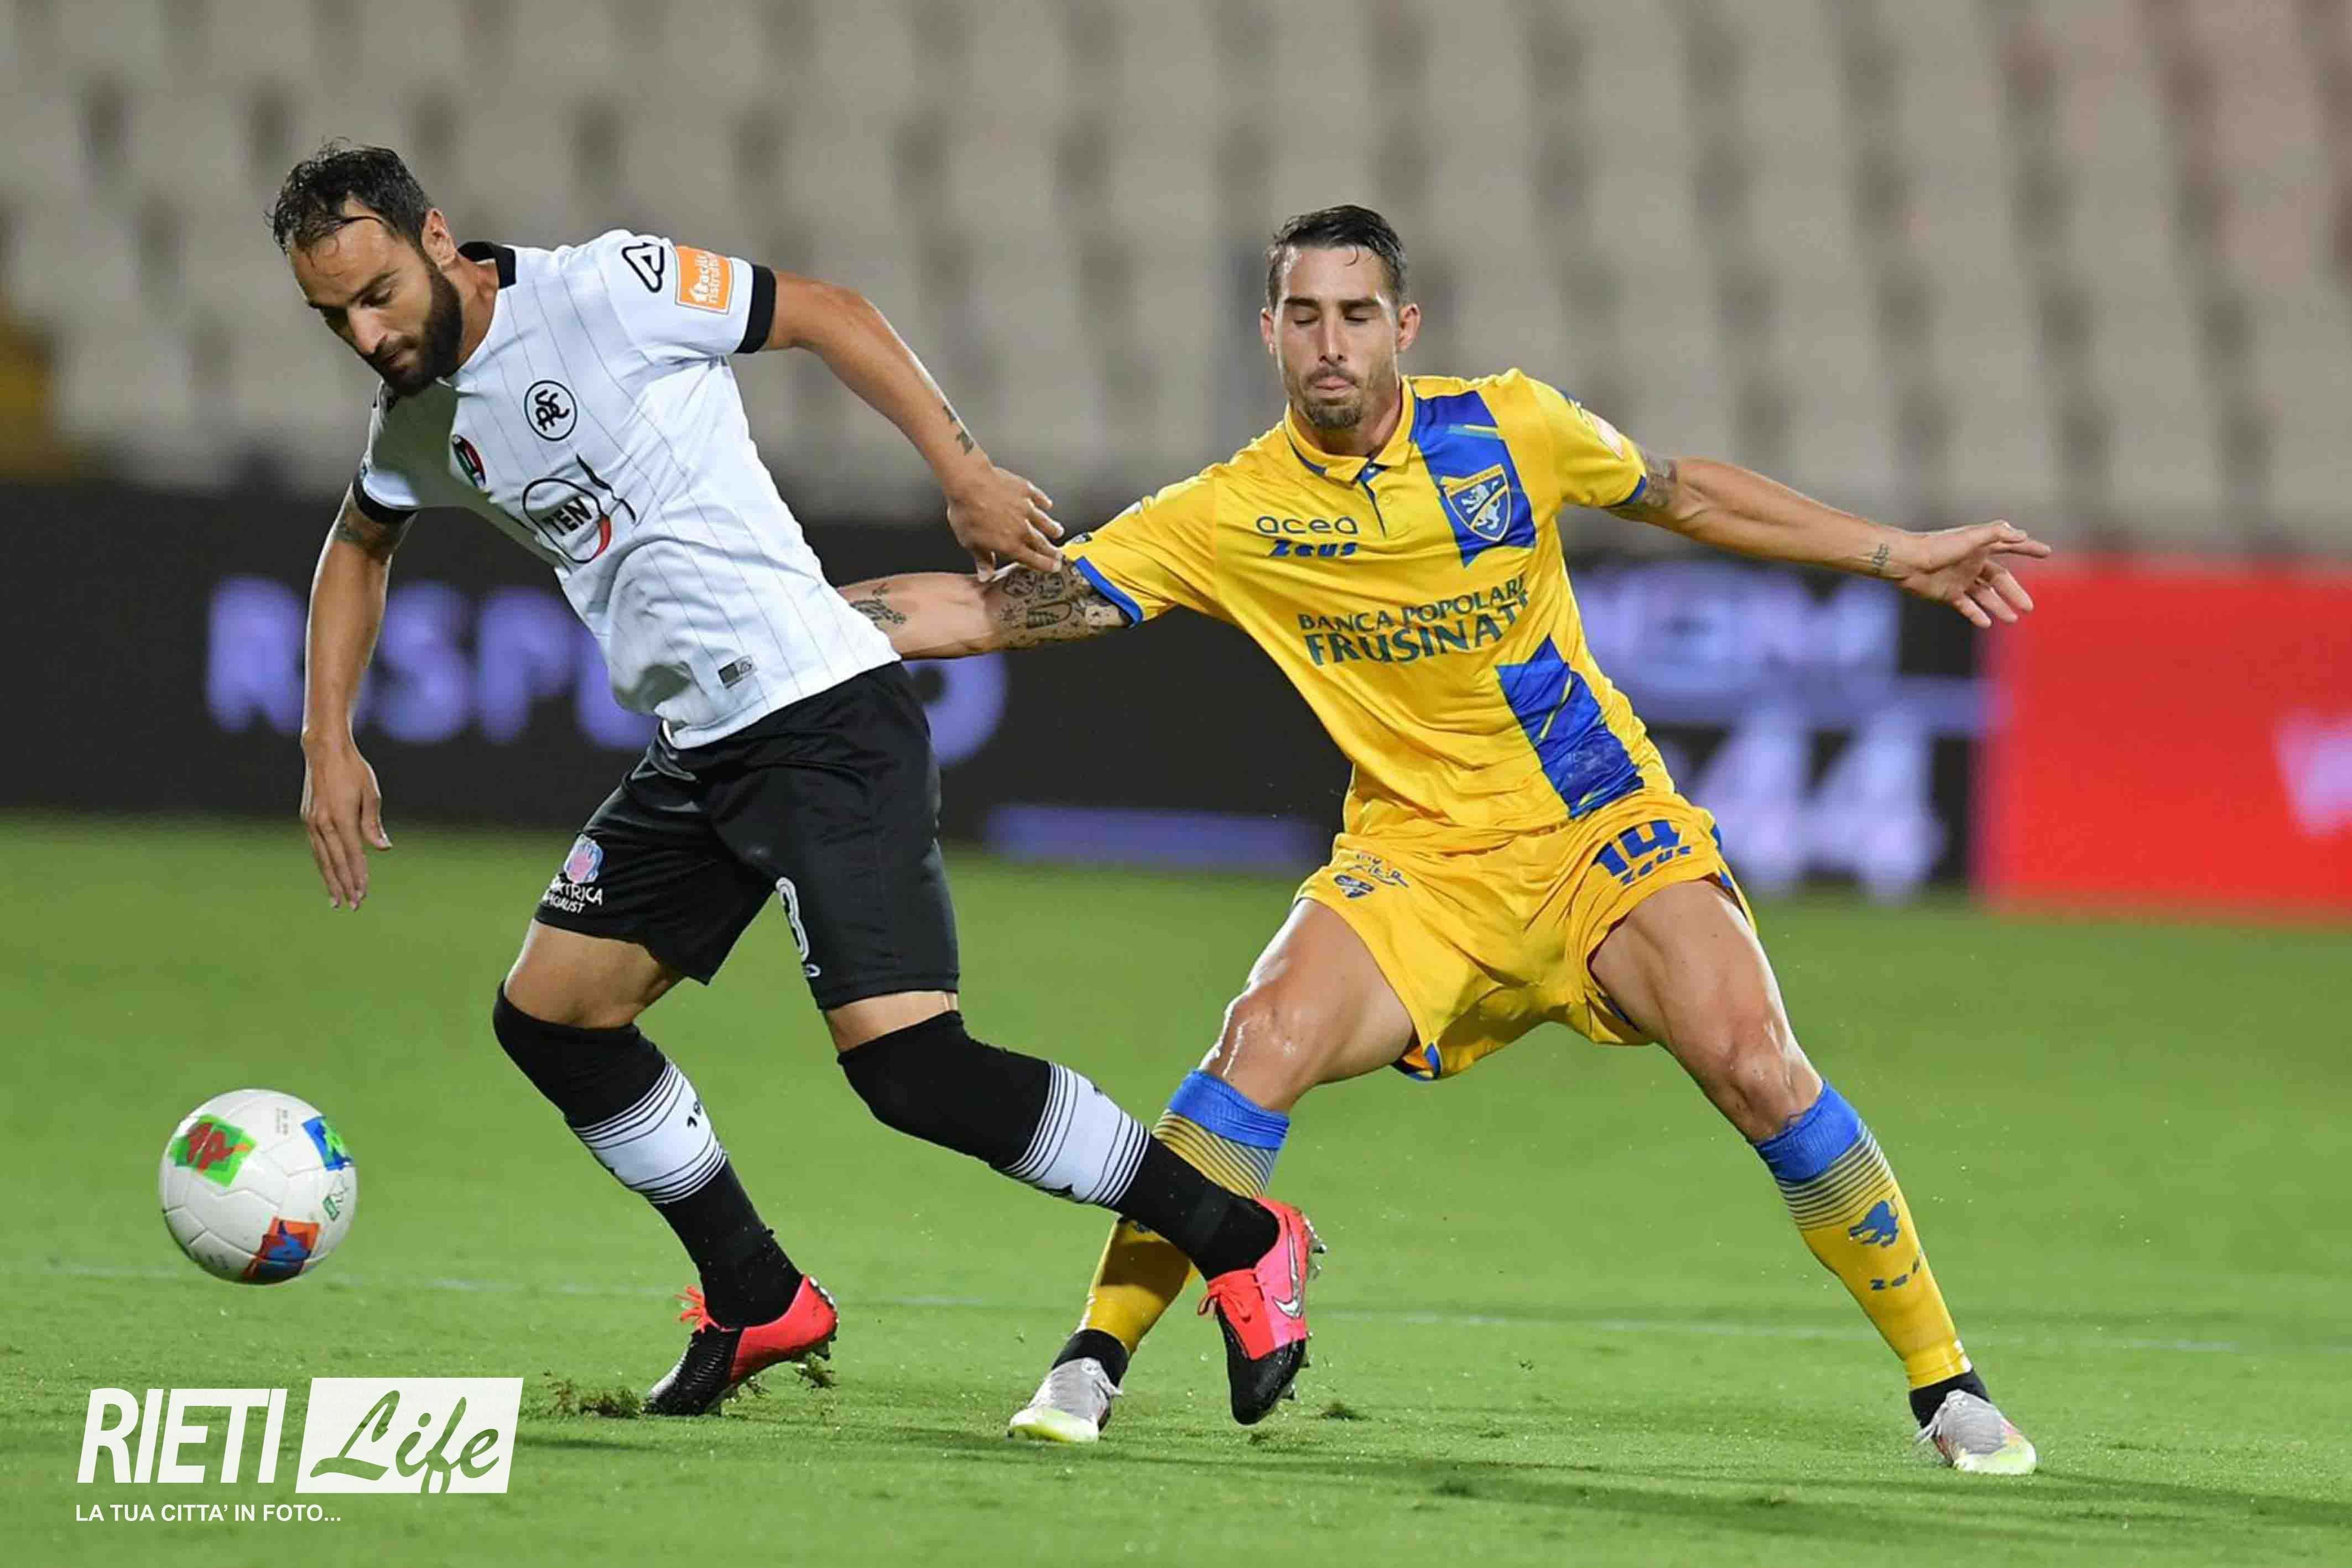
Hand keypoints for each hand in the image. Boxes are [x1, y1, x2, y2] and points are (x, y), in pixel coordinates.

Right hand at [301, 738, 390, 909]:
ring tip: (337, 900)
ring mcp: (311, 822)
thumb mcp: (370, 794)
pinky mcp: (307, 818)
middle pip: (335, 862)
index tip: (363, 894)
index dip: (359, 876)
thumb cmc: (353, 770)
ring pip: (322, 859)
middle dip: (345, 886)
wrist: (324, 750)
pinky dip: (323, 864)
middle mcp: (322, 823)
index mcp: (340, 817)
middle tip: (353, 906)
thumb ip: (373, 824)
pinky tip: (328, 876)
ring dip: (331, 881)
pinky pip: (316, 848)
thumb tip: (382, 849)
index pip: (353, 855)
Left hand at [944, 462, 1061, 574]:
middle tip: (1059, 555)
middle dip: (1052, 551)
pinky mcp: (1025, 490)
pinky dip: (1044, 502)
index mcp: (1009, 544)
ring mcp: (1026, 508)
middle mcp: (1022, 528)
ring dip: (1052, 528)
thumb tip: (986, 575)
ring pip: (1044, 521)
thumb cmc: (967, 512)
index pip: (1033, 560)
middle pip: (1042, 543)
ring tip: (1058, 532)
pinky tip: (1047, 505)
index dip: (1045, 565)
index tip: (1053, 567)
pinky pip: (1038, 498)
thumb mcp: (970, 542)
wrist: (969, 483)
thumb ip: (982, 559)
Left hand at [1890, 521, 2051, 628]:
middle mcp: (1972, 563)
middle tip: (2030, 607)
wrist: (1907, 562)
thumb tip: (2021, 533)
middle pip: (2000, 579)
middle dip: (2015, 592)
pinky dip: (1976, 614)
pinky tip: (1987, 623)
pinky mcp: (1948, 593)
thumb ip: (1995, 534)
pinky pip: (1966, 606)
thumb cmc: (1937, 546)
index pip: (2010, 546)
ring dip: (1999, 606)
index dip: (2028, 548)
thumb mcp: (1969, 537)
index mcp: (1980, 547)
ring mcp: (1960, 579)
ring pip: (1985, 595)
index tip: (2046, 552)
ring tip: (2013, 619)